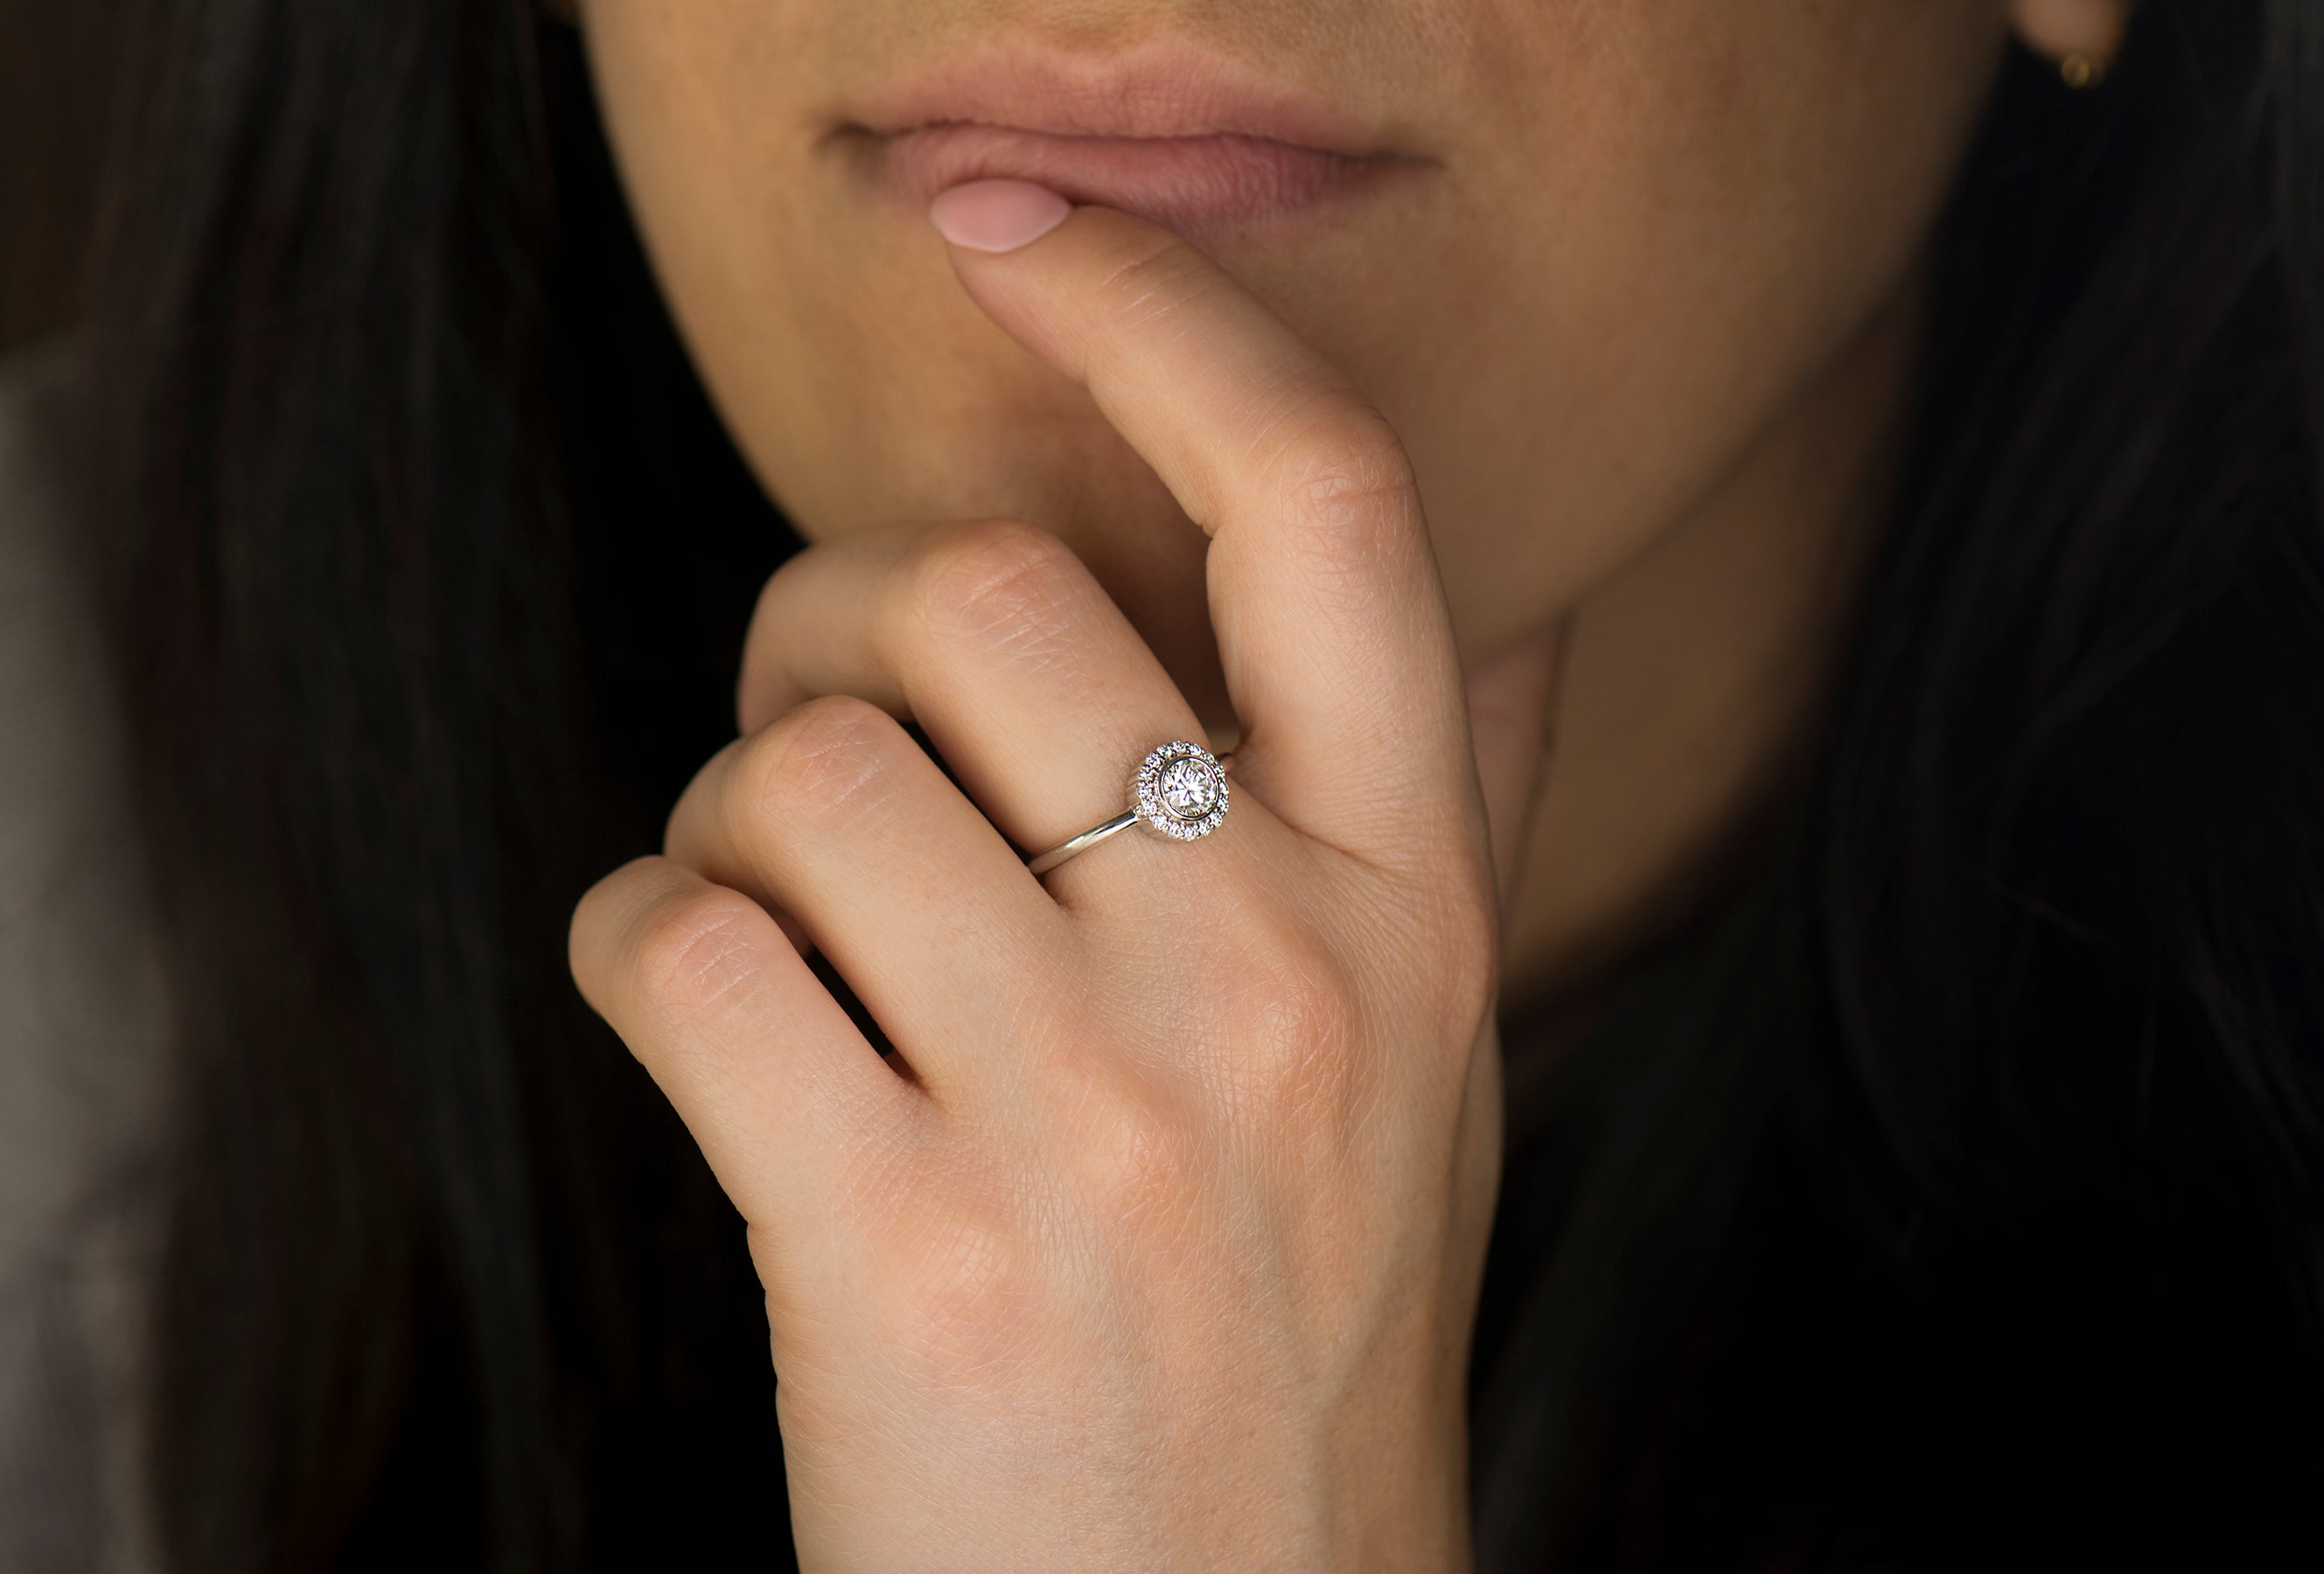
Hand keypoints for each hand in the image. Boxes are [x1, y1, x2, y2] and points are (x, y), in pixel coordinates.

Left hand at [570, 194, 1563, 1571]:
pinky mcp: (902, 1245)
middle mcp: (1275, 973)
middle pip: (979, 596)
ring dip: (729, 823)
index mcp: (1411, 904)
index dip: (1160, 314)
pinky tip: (704, 1024)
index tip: (1022, 227)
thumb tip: (1515, 603)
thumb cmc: (1294, 1340)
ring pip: (796, 772)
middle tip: (817, 724)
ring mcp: (1095, 1112)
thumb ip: (1446, 828)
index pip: (1323, 508)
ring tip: (779, 929)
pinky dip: (642, 949)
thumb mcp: (1430, 1066)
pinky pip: (680, 945)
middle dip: (831, 617)